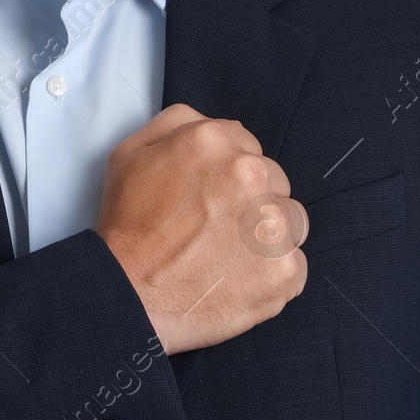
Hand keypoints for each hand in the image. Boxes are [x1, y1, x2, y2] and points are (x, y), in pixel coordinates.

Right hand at [95, 104, 307, 353]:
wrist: (126, 294)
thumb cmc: (125, 228)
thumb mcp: (130, 154)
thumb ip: (176, 125)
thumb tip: (213, 125)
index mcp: (215, 140)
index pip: (247, 146)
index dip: (227, 174)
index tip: (210, 199)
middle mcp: (251, 173)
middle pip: (273, 181)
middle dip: (250, 202)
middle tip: (215, 230)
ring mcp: (272, 223)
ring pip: (291, 220)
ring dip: (267, 236)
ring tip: (229, 257)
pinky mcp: (283, 269)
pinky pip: (293, 266)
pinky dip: (271, 276)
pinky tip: (237, 281)